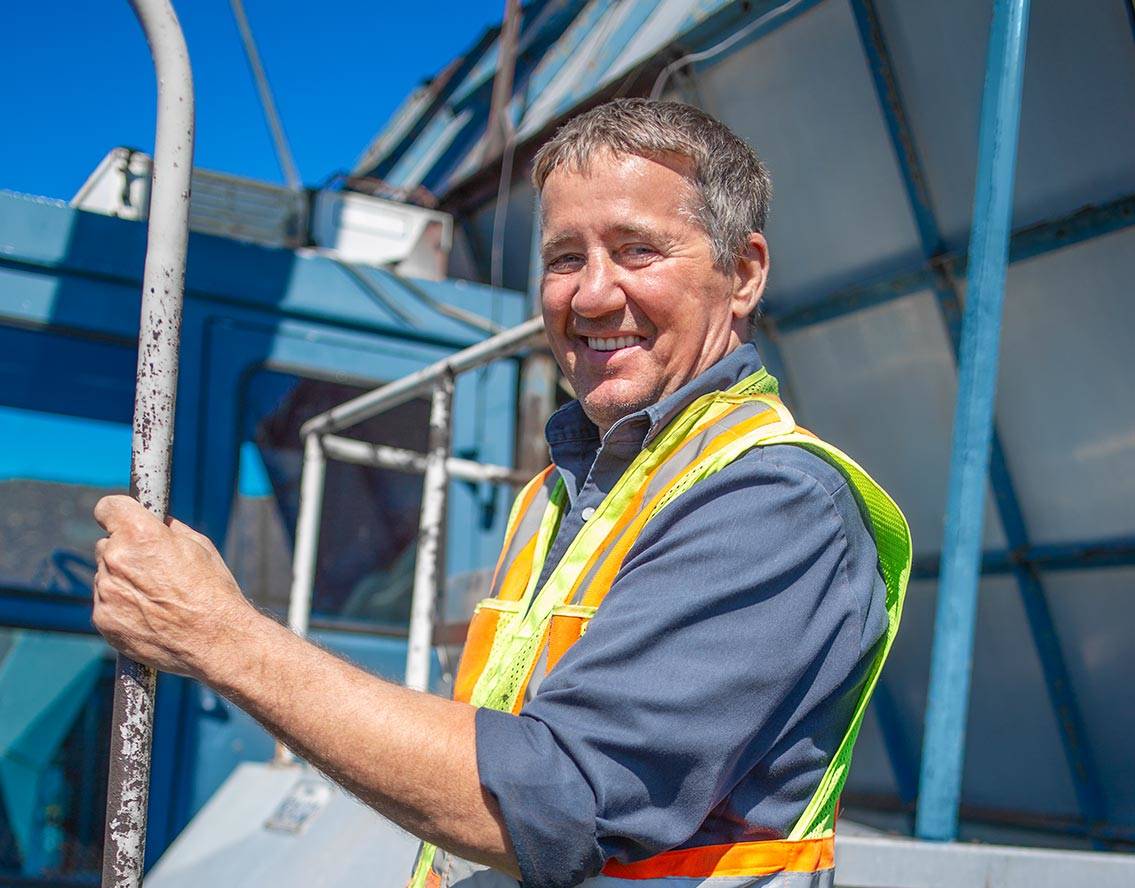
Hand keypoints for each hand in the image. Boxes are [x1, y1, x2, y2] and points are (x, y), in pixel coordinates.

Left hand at [93, 495, 258, 679]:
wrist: (216, 640)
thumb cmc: (213, 591)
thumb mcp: (199, 546)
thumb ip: (167, 530)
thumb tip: (155, 522)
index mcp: (141, 535)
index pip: (108, 508)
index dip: (118, 513)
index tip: (122, 520)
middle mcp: (116, 560)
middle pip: (107, 545)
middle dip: (125, 551)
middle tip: (153, 568)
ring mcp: (106, 592)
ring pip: (105, 576)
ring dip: (122, 580)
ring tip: (156, 598)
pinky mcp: (103, 620)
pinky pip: (105, 603)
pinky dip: (121, 606)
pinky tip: (149, 615)